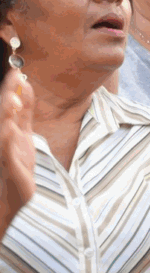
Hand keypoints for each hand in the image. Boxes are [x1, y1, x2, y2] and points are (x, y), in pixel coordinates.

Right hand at [0, 71, 35, 227]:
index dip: (9, 88)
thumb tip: (25, 84)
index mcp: (4, 129)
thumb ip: (25, 111)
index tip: (16, 70)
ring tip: (14, 99)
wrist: (12, 202)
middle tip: (14, 75)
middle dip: (6, 94)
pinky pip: (4, 151)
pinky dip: (6, 139)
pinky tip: (12, 129)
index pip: (5, 105)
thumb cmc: (15, 167)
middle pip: (1, 113)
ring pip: (0, 130)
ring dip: (5, 112)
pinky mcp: (5, 167)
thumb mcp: (23, 133)